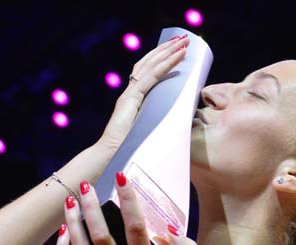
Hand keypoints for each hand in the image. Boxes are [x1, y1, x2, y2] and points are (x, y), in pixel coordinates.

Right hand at [97, 34, 189, 152]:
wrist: (112, 155)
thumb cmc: (131, 149)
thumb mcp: (146, 130)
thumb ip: (156, 122)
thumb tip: (178, 122)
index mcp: (133, 98)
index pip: (147, 71)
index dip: (160, 58)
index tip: (175, 49)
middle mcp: (130, 92)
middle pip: (148, 62)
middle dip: (166, 49)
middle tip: (183, 39)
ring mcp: (130, 93)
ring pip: (151, 65)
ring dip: (168, 52)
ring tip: (183, 43)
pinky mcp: (132, 98)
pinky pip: (152, 76)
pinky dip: (167, 65)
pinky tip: (178, 57)